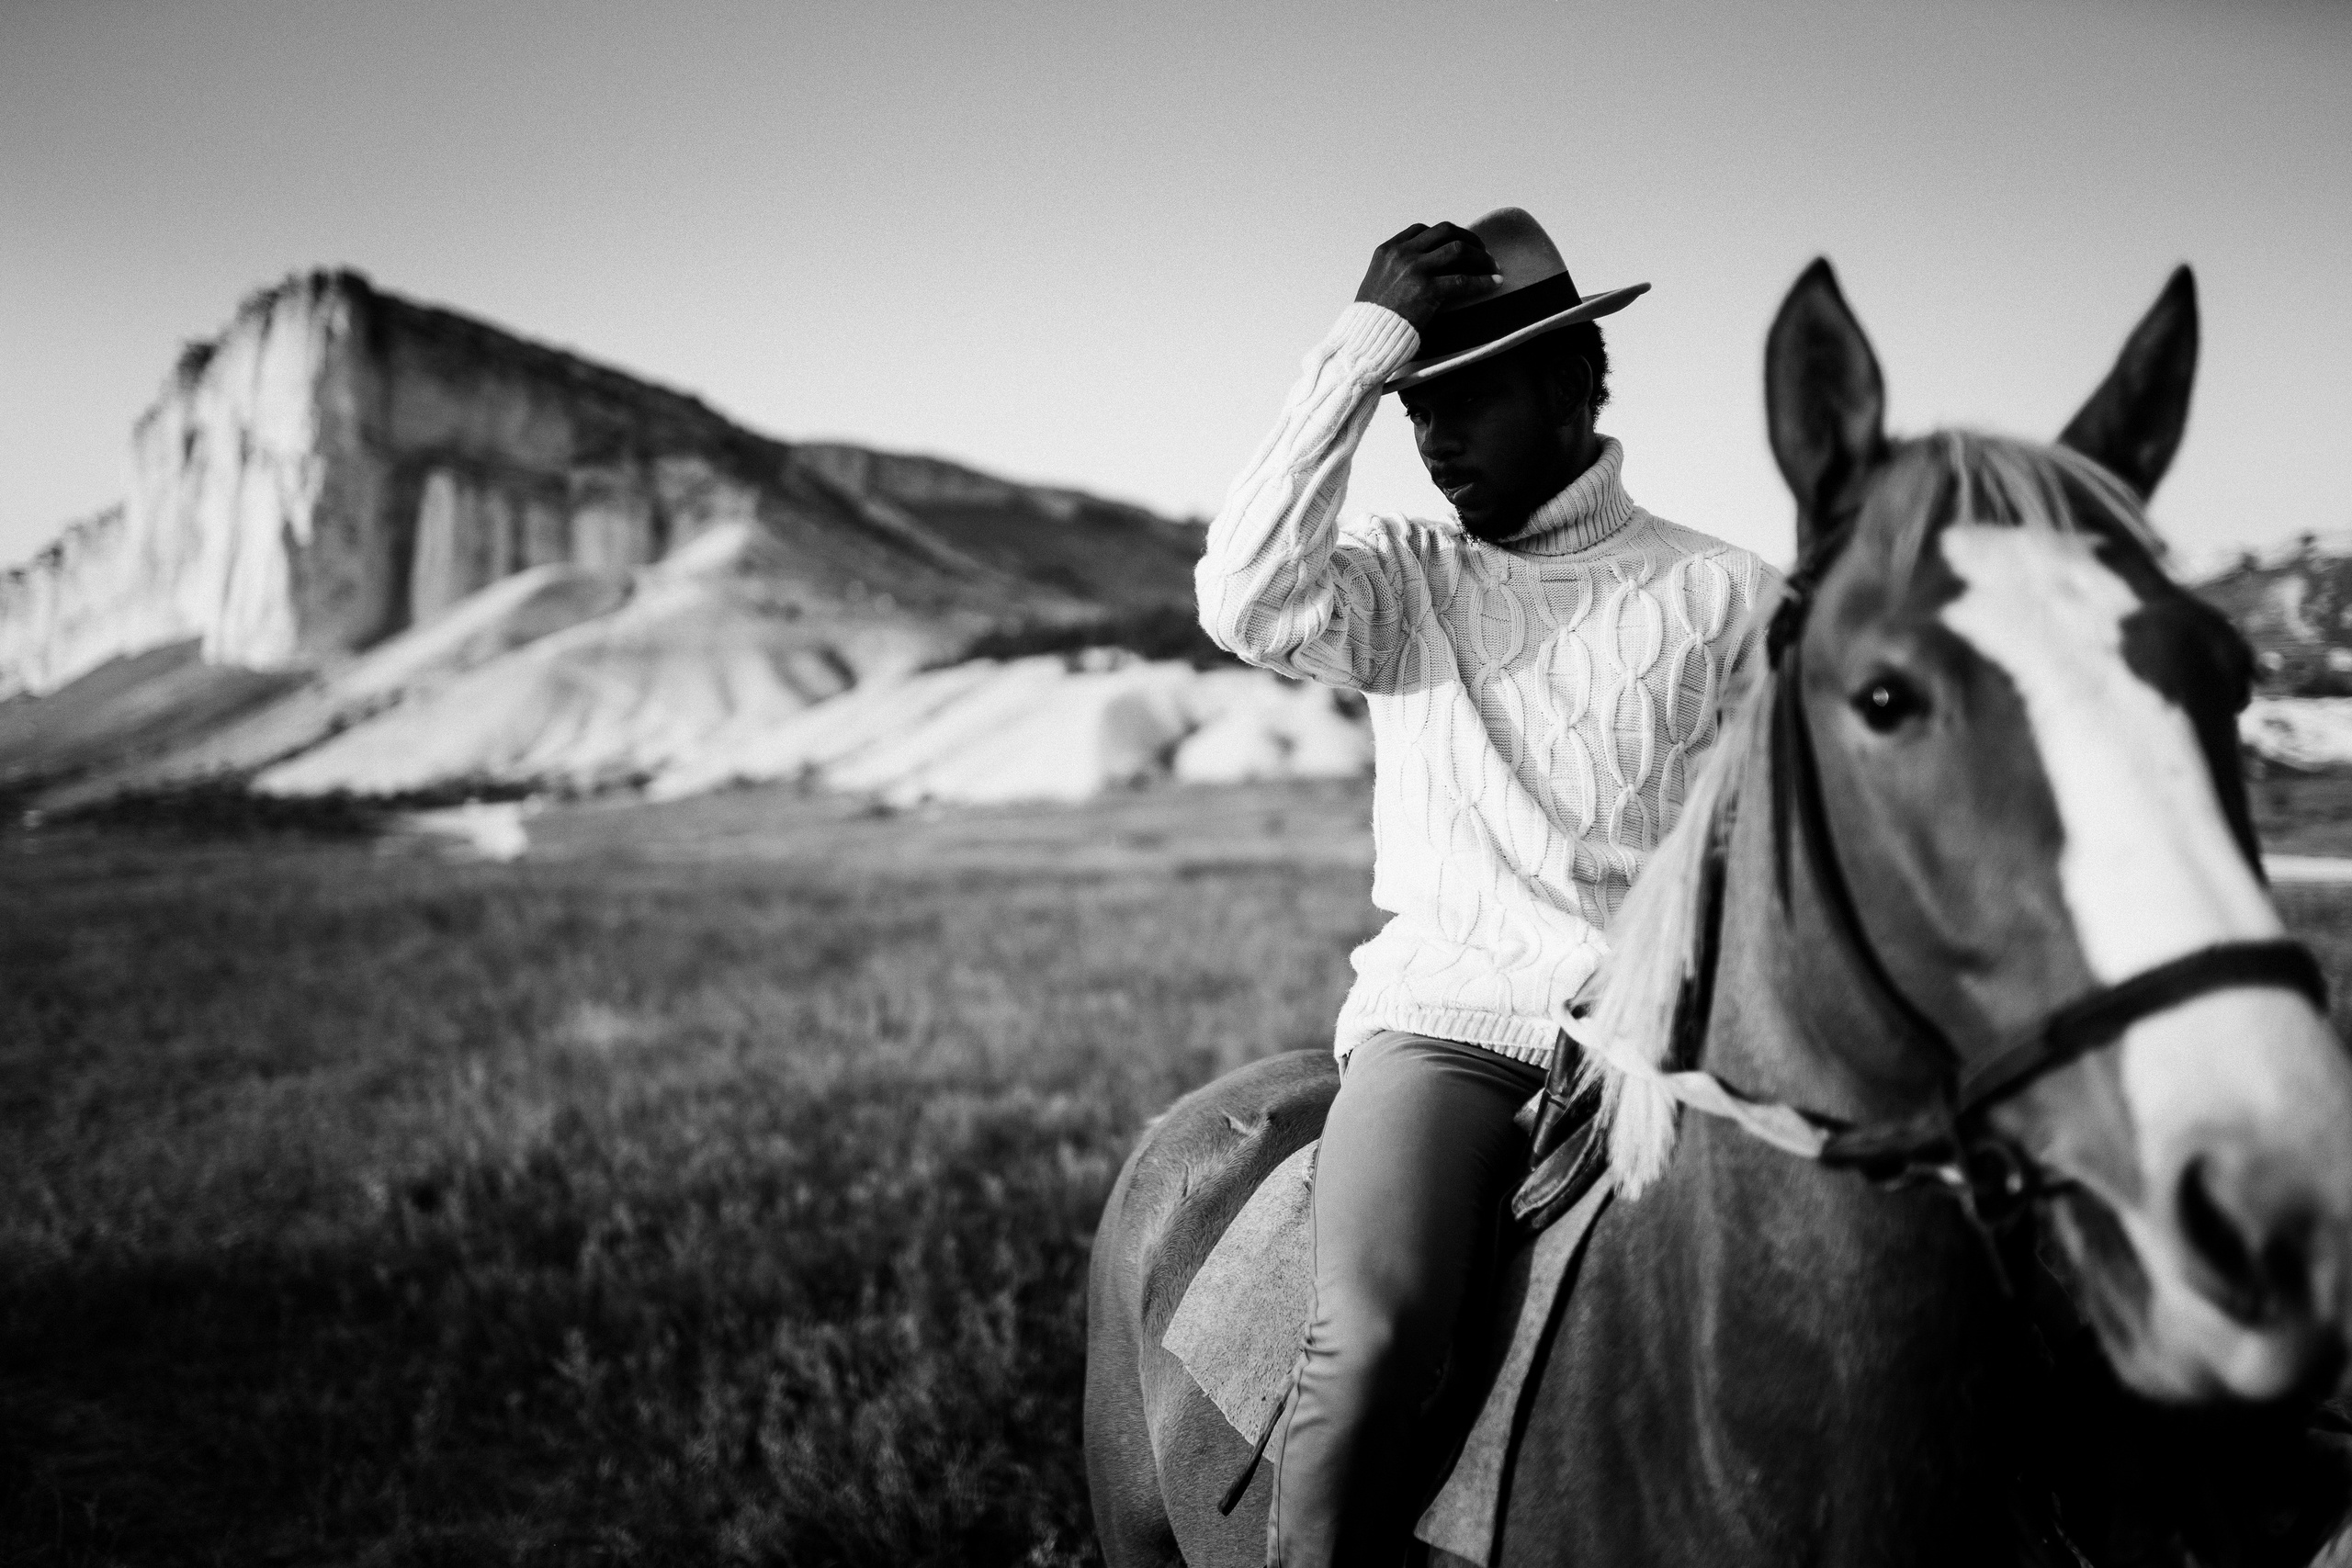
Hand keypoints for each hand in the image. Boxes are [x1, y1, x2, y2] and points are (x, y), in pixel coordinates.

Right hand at [1354, 223, 1498, 328]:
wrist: (1365, 339)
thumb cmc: (1372, 319)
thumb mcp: (1377, 283)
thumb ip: (1396, 269)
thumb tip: (1423, 269)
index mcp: (1388, 250)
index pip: (1422, 230)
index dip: (1445, 235)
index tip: (1458, 243)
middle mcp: (1402, 254)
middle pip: (1445, 232)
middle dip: (1468, 238)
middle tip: (1482, 251)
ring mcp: (1415, 269)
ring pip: (1458, 249)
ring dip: (1480, 256)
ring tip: (1492, 266)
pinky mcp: (1427, 290)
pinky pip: (1463, 280)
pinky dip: (1483, 280)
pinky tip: (1494, 283)